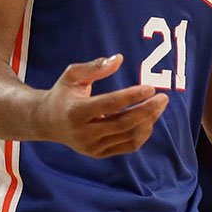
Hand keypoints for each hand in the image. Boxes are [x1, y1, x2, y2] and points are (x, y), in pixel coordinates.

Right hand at [33, 54, 168, 157]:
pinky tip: (149, 119)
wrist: (47, 122)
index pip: (109, 105)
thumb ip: (95, 67)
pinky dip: (142, 133)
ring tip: (158, 105)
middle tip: (164, 97)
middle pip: (123, 123)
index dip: (131, 96)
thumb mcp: (72, 75)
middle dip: (147, 110)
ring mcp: (92, 147)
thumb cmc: (63, 93)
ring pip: (128, 136)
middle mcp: (84, 134)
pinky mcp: (100, 153)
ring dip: (148, 121)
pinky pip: (128, 146)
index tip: (151, 87)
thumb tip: (119, 59)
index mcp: (75, 112)